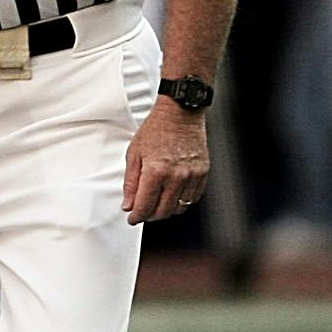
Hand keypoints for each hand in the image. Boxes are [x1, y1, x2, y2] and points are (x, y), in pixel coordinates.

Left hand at [123, 100, 209, 224]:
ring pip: (179, 208)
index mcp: (156, 171)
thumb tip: (129, 204)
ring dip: (166, 210)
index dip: (136, 216)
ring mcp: (192, 176)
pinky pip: (193, 198)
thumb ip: (130, 183)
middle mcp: (176, 176)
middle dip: (149, 216)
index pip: (145, 206)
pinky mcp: (203, 173)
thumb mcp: (134, 154)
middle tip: (142, 212)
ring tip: (157, 203)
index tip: (132, 218)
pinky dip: (181, 202)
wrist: (180, 113)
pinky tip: (172, 195)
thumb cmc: (156, 129)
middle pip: (163, 211)